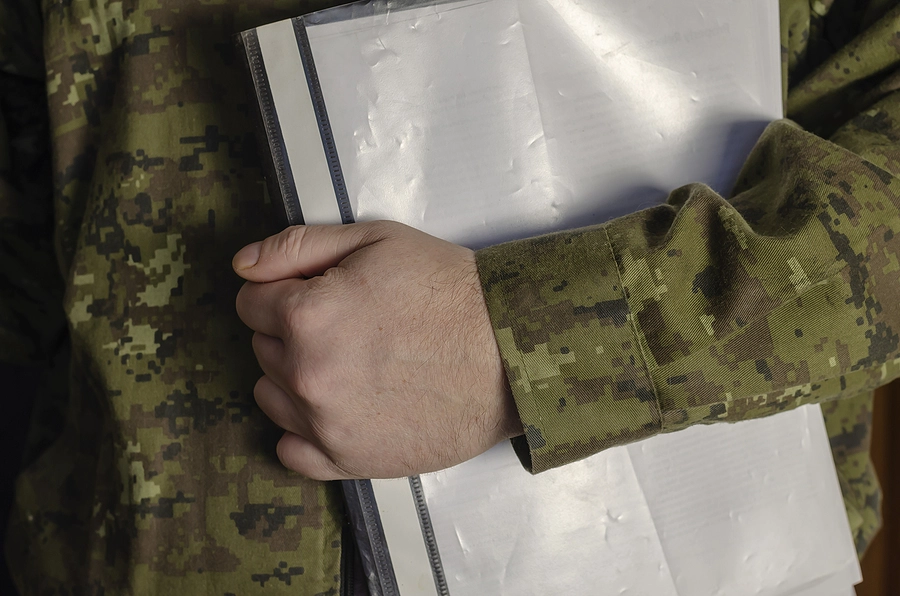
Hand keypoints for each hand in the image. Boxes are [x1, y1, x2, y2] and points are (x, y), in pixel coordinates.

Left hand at [233, 221, 521, 479]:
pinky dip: (305, 431)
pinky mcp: (351, 460)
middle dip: (292, 331)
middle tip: (347, 322)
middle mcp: (308, 374)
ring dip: (295, 377)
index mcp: (307, 316)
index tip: (318, 293)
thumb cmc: (452, 295)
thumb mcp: (375, 240)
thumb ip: (296, 247)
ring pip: (272, 397)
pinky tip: (338, 407)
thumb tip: (244, 265)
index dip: (283, 290)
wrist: (511, 350)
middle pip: (262, 348)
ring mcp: (327, 424)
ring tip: (350, 361)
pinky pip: (293, 452)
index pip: (251, 302)